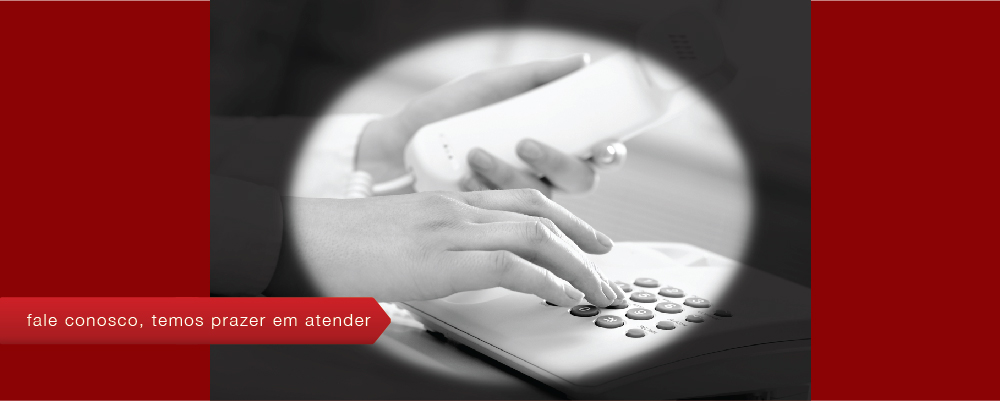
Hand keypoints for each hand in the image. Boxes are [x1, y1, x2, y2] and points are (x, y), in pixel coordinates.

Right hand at [265, 189, 624, 306]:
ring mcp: (450, 231)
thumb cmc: (342, 246)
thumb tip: (464, 273)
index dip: (563, 217)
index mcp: (447, 204)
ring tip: (595, 288)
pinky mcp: (440, 259)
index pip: (520, 198)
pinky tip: (560, 295)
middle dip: (582, 240)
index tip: (585, 240)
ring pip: (535, 236)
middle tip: (606, 265)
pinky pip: (509, 266)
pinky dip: (544, 280)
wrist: (303, 239)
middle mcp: (456, 210)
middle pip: (538, 213)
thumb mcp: (400, 240)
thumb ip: (438, 249)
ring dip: (575, 265)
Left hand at [355, 54, 626, 194]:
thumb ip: (536, 76)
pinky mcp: (491, 217)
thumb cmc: (445, 112)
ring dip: (510, 174)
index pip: (598, 152)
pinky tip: (462, 176)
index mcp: (553, 140)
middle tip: (525, 143)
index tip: (601, 147)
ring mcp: (517, 197)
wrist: (398, 145)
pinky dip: (485, 189)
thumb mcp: (490, 85)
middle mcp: (542, 172)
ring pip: (542, 197)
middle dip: (558, 162)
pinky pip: (504, 212)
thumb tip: (582, 61)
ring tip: (476, 153)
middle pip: (581, 180)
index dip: (609, 152)